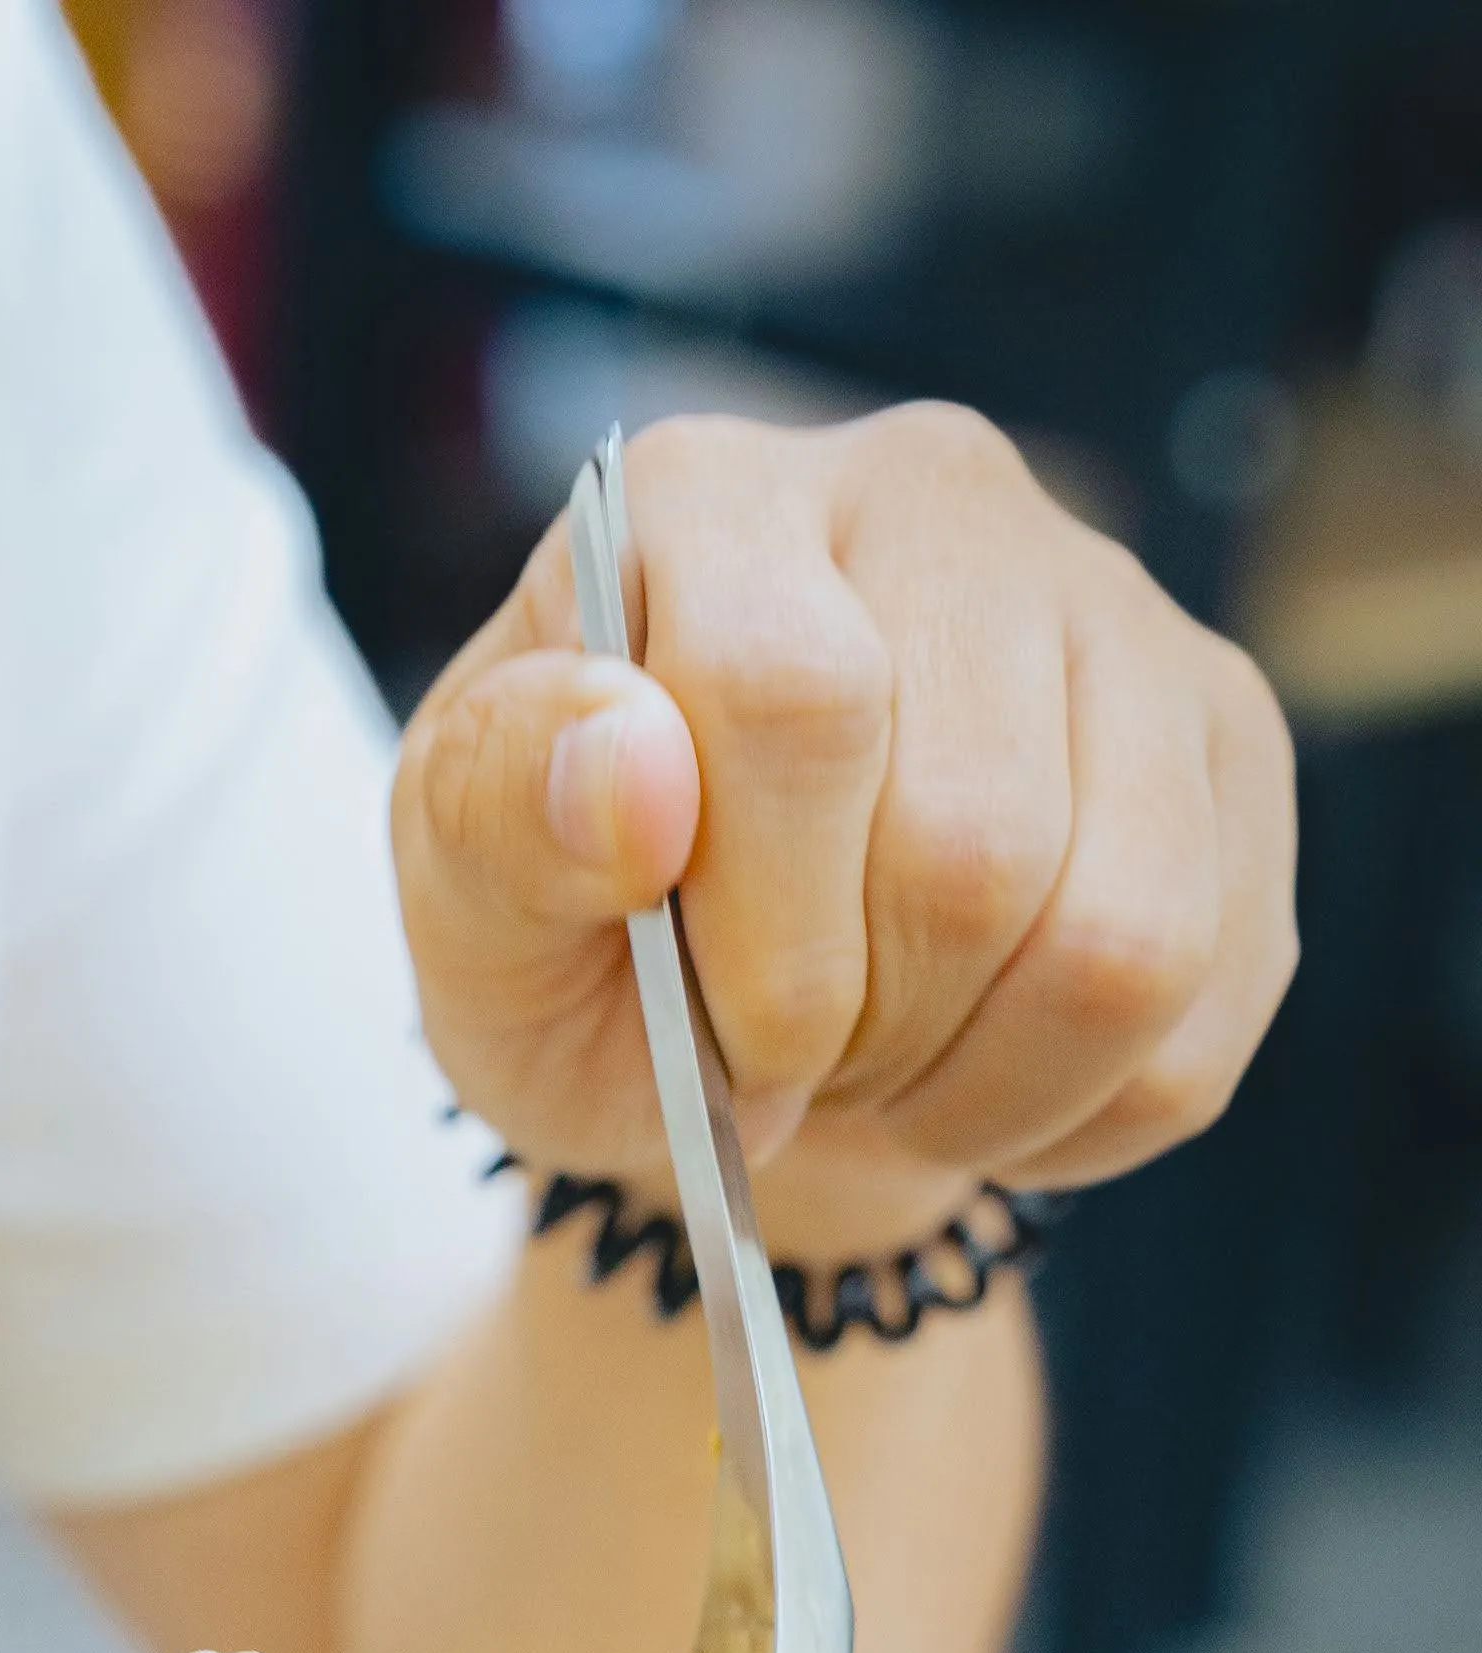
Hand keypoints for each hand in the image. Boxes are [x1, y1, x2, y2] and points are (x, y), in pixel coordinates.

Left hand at [391, 404, 1297, 1251]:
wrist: (717, 1021)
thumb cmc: (578, 944)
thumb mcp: (471, 913)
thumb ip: (504, 826)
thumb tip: (628, 772)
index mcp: (715, 498)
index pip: (795, 698)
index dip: (764, 945)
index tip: (716, 1049)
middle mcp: (934, 496)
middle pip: (973, 843)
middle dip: (863, 1034)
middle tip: (788, 1066)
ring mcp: (1111, 606)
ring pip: (1120, 938)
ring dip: (975, 1088)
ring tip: (880, 1071)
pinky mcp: (1227, 738)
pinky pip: (1203, 1001)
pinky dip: (1076, 1112)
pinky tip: (981, 1075)